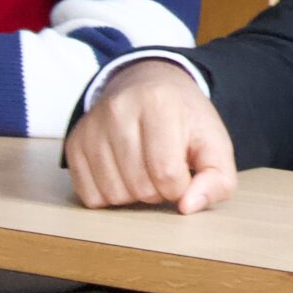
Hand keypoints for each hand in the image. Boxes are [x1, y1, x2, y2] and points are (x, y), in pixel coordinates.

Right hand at [67, 59, 237, 213]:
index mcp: (159, 103)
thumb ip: (218, 179)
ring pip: (114, 195)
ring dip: (135, 195)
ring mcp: (92, 127)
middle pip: (140, 187)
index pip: (168, 173)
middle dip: (159, 191)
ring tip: (145, 169)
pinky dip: (110, 195)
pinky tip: (123, 172)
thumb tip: (187, 207)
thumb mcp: (214, 143)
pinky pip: (90, 196)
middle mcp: (119, 109)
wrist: (148, 84)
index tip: (185, 172)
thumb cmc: (184, 118)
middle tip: (165, 168)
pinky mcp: (74, 143)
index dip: (181, 187)